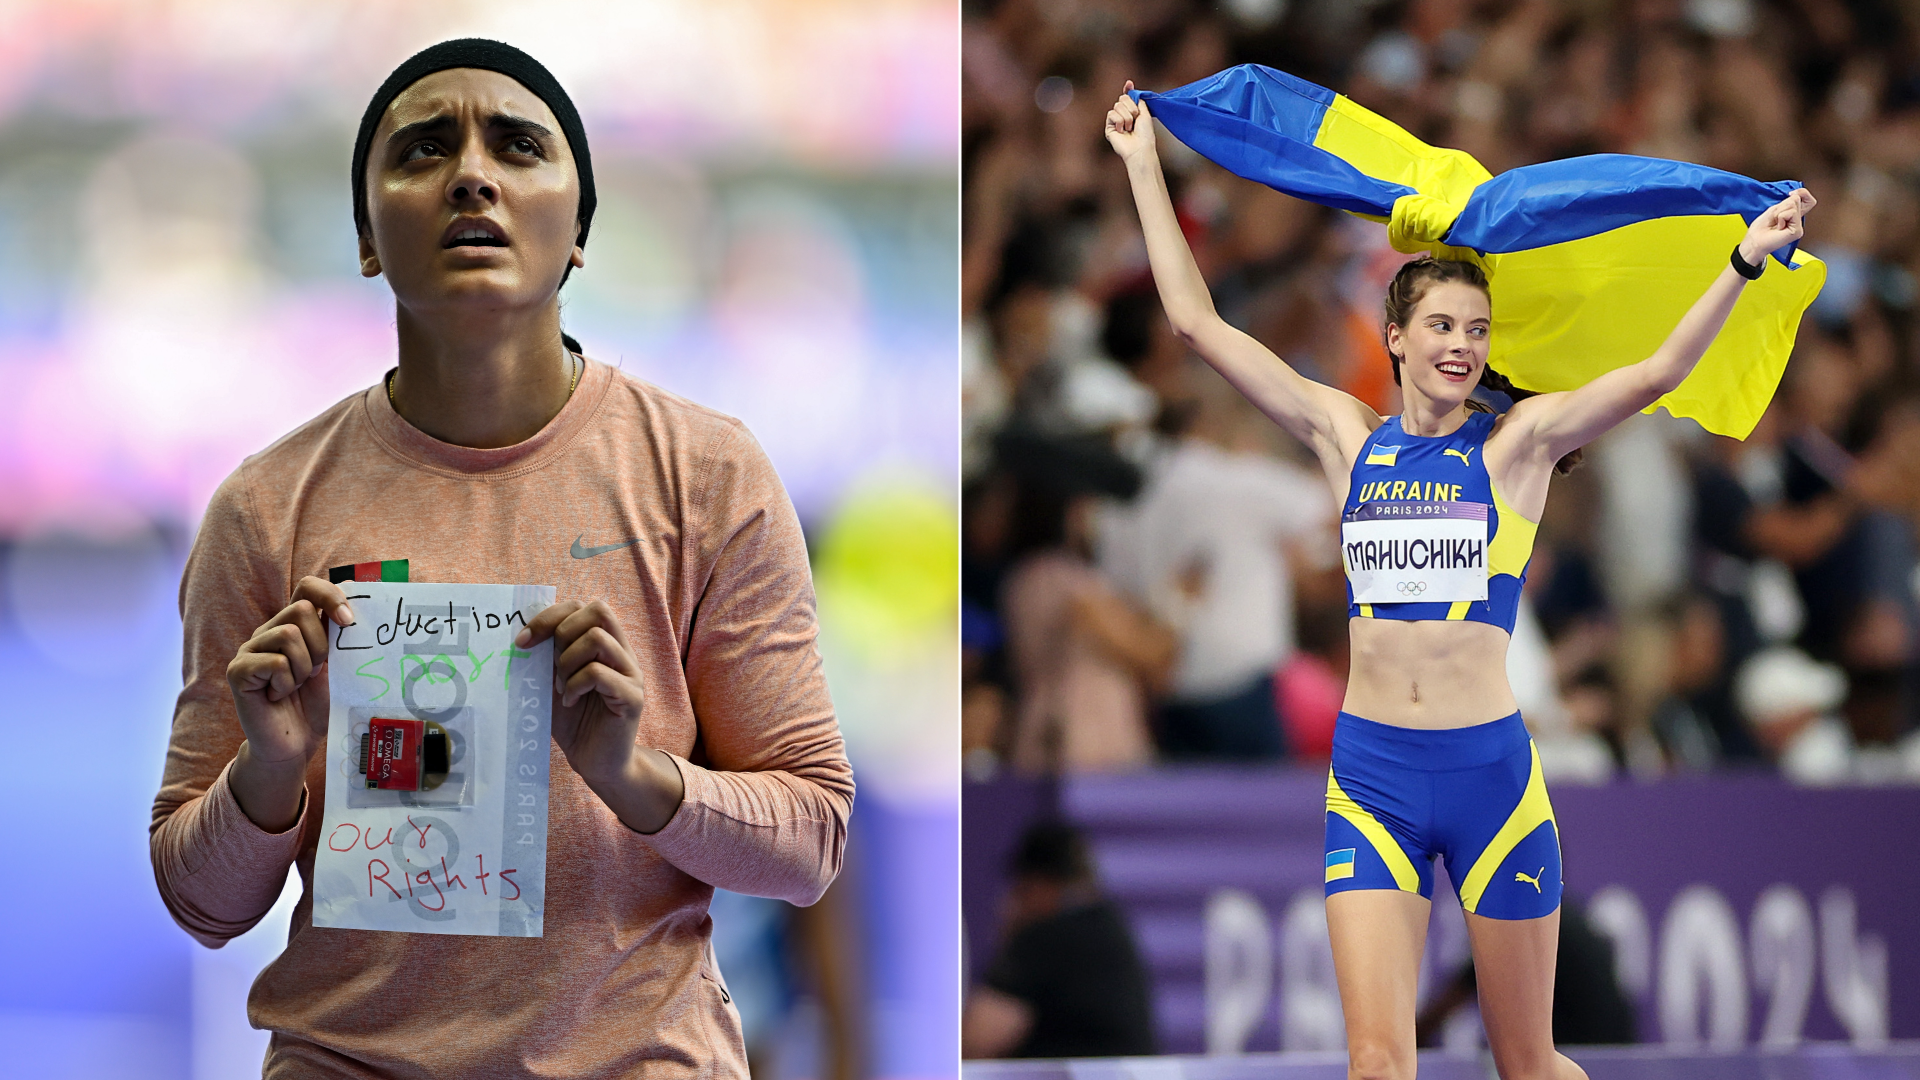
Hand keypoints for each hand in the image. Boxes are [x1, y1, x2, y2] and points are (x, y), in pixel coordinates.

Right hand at [226, 576, 352, 830]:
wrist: (293, 745)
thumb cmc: (315, 705)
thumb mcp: (334, 666)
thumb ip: (337, 637)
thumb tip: (353, 612)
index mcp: (293, 625)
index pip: (308, 587)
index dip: (331, 596)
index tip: (349, 622)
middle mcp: (268, 631)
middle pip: (300, 609)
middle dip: (320, 644)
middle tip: (315, 672)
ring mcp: (250, 650)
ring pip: (288, 634)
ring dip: (303, 667)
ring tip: (296, 685)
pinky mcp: (238, 671)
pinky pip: (275, 662)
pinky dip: (286, 682)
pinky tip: (279, 696)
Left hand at [518, 600, 646, 783]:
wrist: (596, 763)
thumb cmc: (575, 723)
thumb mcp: (554, 682)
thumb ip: (547, 657)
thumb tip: (523, 633)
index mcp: (605, 646)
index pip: (584, 607)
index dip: (550, 616)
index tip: (522, 642)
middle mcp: (623, 654)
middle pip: (599, 610)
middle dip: (562, 631)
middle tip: (548, 663)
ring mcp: (631, 674)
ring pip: (597, 639)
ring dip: (567, 662)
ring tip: (561, 687)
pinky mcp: (632, 697)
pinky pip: (598, 674)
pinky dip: (575, 685)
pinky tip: (570, 702)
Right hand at [1104, 81, 1156, 161]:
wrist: (1140, 148)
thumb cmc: (1145, 134)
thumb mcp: (1145, 113)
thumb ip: (1138, 100)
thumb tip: (1132, 90)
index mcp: (1134, 111)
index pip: (1128, 97)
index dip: (1128, 89)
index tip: (1129, 83)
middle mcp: (1124, 115)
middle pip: (1122, 98)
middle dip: (1131, 107)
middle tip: (1136, 118)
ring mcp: (1116, 121)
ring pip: (1117, 106)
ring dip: (1127, 116)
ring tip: (1130, 128)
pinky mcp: (1109, 127)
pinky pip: (1111, 114)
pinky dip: (1119, 121)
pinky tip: (1122, 131)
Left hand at [1739, 187, 1815, 264]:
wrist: (1754, 241)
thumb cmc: (1761, 228)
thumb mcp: (1775, 209)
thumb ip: (1789, 201)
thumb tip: (1797, 195)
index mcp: (1792, 215)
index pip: (1807, 200)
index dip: (1802, 193)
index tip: (1791, 193)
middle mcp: (1797, 220)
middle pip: (1797, 200)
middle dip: (1782, 206)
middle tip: (1775, 217)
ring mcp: (1798, 226)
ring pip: (1793, 205)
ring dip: (1780, 212)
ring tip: (1776, 222)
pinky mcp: (1797, 231)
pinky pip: (1791, 213)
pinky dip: (1781, 217)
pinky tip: (1779, 227)